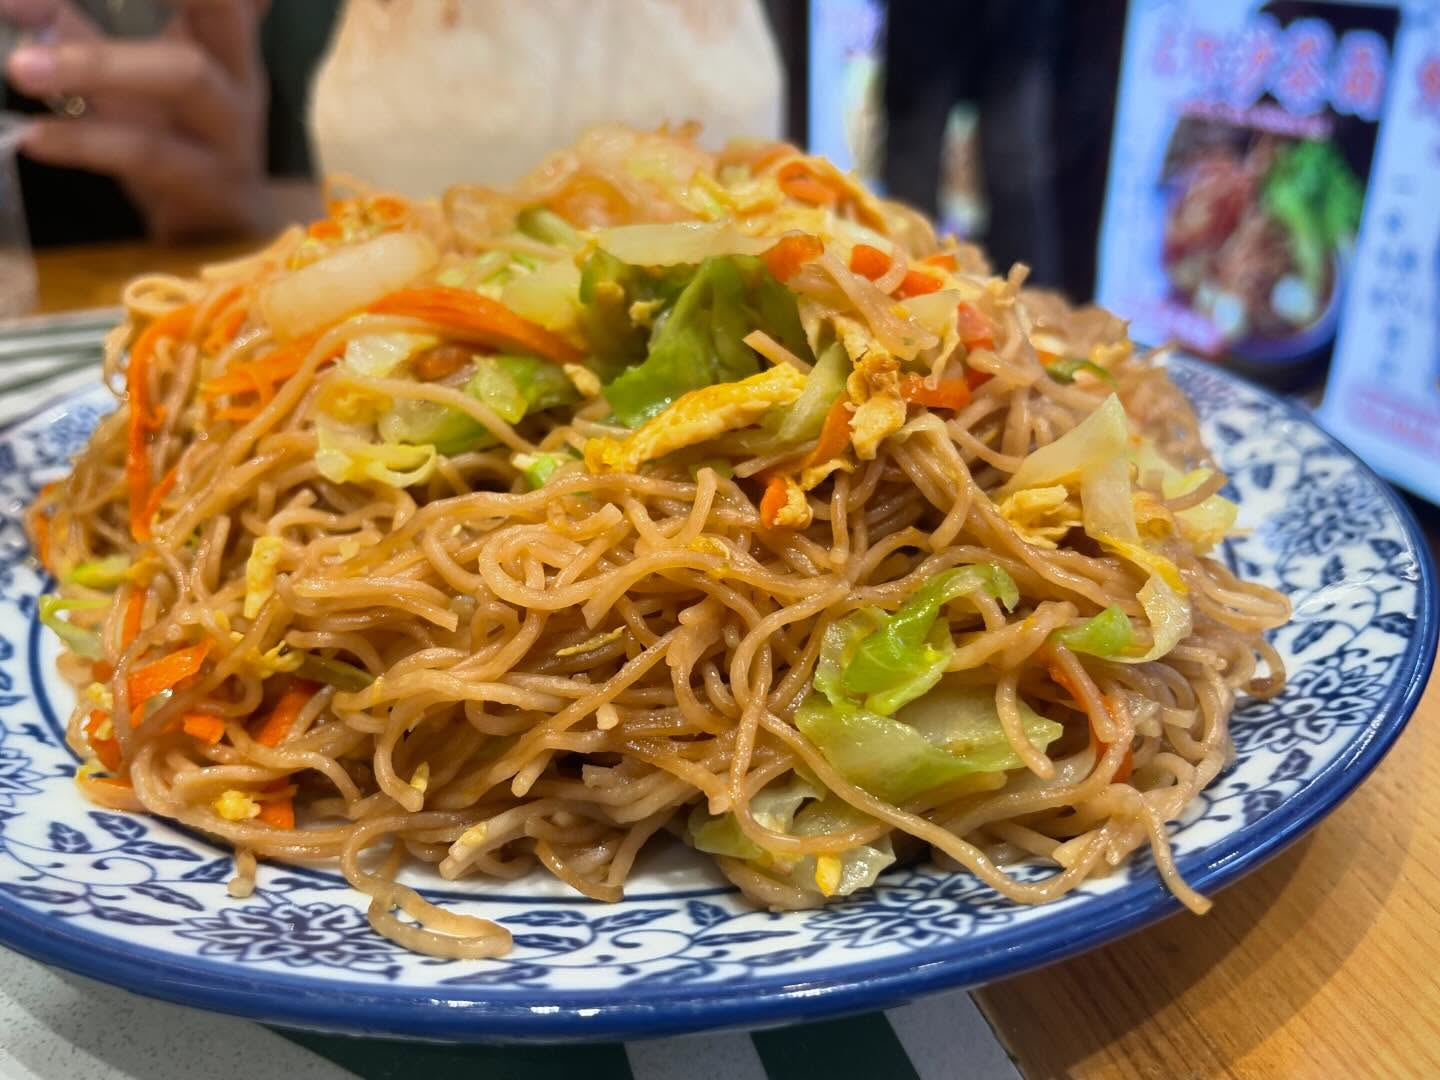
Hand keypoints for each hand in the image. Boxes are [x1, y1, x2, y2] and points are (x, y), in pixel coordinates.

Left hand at [3, 0, 275, 240]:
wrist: (226, 238)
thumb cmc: (176, 143)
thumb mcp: (131, 78)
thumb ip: (76, 26)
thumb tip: (14, 4)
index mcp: (224, 41)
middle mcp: (239, 77)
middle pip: (219, 6)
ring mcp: (233, 132)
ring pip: (183, 78)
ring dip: (98, 64)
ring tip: (19, 69)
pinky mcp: (214, 188)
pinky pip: (151, 155)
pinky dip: (88, 142)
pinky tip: (35, 137)